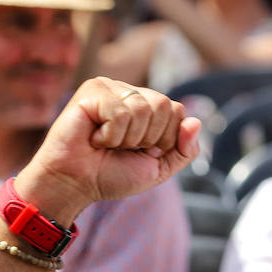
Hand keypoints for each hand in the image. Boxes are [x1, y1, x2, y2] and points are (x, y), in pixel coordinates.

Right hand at [18, 77, 200, 218]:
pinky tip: (94, 138)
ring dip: (127, 138)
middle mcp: (130, 93)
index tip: (140, 152)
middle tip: (122, 147)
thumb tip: (196, 121)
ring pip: (144, 109)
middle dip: (147, 138)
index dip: (164, 140)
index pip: (178, 112)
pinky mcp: (92, 90)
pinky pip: (120, 113)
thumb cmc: (111, 175)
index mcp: (148, 107)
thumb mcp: (159, 169)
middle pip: (165, 106)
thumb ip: (185, 150)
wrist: (75, 184)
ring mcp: (111, 88)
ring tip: (106, 143)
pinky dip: (110, 135)